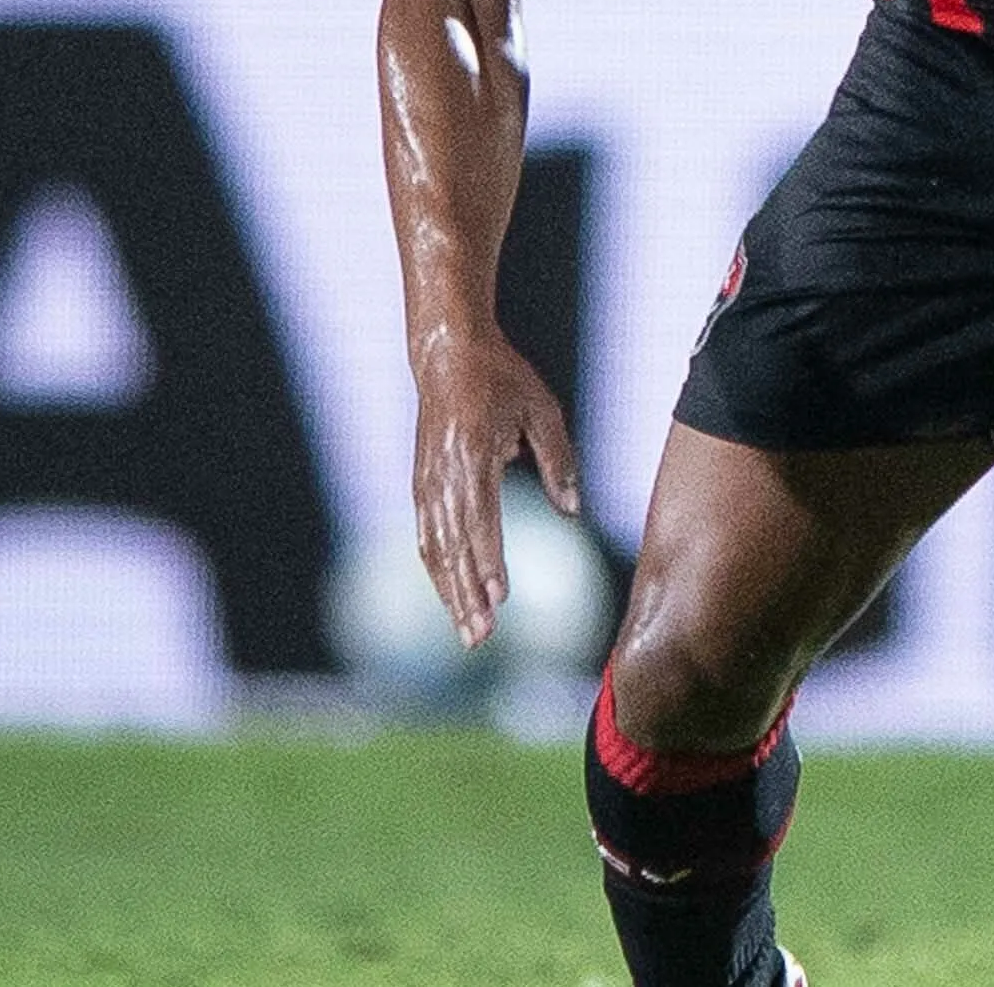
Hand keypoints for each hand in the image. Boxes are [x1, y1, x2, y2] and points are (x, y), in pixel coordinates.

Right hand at [409, 327, 582, 646]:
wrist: (448, 355)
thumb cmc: (502, 378)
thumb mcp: (542, 410)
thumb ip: (559, 461)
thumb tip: (573, 511)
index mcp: (472, 455)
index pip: (481, 520)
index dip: (489, 561)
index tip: (500, 597)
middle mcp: (442, 474)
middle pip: (453, 547)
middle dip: (466, 596)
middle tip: (481, 639)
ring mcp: (426, 481)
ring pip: (434, 550)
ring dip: (449, 594)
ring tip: (467, 632)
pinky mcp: (420, 484)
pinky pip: (426, 536)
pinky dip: (438, 570)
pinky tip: (451, 596)